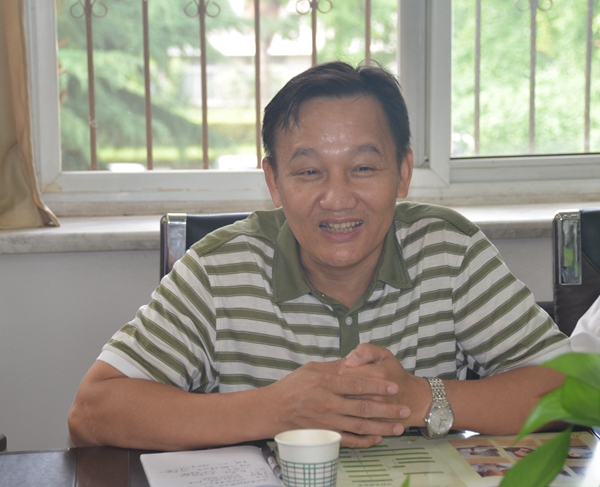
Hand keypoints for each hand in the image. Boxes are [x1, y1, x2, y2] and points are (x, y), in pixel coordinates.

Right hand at [266, 358, 409, 447]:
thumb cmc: (291, 387)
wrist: (272, 410)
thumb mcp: (311, 369)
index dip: (377, 386)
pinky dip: (364, 441)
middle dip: (386, 409)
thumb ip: (334, 367)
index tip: (394, 387)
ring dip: (381, 427)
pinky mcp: (324, 434)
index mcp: (325, 383)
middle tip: (404, 409)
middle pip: (363, 406)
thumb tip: (354, 361)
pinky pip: (348, 440)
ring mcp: (326, 421)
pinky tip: (377, 438)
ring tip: (398, 427)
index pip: (356, 384)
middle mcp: (328, 403)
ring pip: (359, 425)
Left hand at [339, 343, 430, 426]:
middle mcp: (378, 394)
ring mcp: (378, 413)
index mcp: (378, 374)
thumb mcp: (383, 354)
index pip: (345, 373)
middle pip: (344, 392)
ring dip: (341, 403)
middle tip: (339, 386)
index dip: (339, 372)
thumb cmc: (394, 373)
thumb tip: (349, 360)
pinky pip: (356, 424)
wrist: (413, 398)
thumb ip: (365, 351)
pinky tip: (346, 412)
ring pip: (349, 409)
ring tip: (343, 397)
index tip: (341, 371)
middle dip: (338, 388)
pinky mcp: (377, 425)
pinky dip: (348, 419)